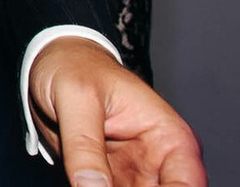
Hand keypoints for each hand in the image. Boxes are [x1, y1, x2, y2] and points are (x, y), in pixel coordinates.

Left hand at [29, 37, 205, 185]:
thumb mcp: (76, 97)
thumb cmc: (74, 68)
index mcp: (169, 136)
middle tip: (104, 184)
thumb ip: (84, 145)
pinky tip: (83, 186)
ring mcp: (133, 175)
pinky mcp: (106, 181)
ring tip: (88, 184)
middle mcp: (157, 161)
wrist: (52, 64)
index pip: (187, 184)